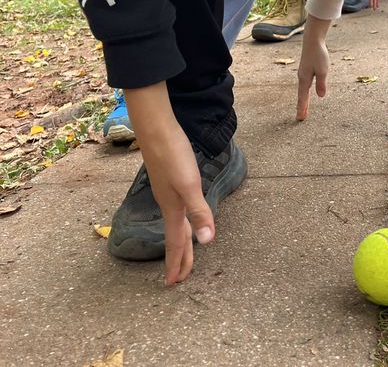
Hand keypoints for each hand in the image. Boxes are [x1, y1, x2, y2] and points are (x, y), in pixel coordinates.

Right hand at [125, 83, 214, 285]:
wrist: (156, 128)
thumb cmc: (173, 154)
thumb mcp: (189, 184)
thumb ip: (199, 211)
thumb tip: (206, 241)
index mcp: (173, 207)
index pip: (177, 243)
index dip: (177, 263)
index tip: (173, 284)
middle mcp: (168, 203)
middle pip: (175, 236)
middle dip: (178, 258)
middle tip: (177, 279)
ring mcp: (167, 191)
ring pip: (175, 223)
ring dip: (179, 241)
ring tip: (182, 253)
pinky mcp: (169, 180)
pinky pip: (175, 210)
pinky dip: (180, 222)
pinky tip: (182, 216)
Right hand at [296, 15, 331, 119]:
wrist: (312, 41)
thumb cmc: (318, 55)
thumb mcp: (323, 70)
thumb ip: (321, 83)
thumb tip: (320, 96)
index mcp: (305, 79)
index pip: (303, 97)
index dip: (302, 108)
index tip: (300, 118)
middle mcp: (302, 78)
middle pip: (301, 96)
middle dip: (301, 107)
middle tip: (300, 118)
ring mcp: (303, 74)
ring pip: (302, 91)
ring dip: (303, 100)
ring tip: (303, 109)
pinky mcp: (306, 70)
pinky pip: (304, 85)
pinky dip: (304, 92)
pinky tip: (306, 93)